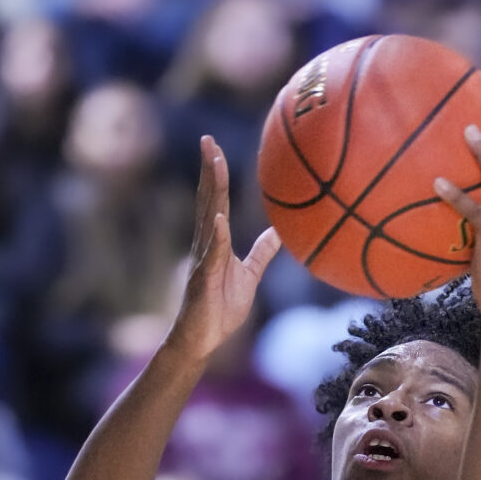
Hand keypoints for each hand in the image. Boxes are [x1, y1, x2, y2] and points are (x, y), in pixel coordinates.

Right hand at [166, 136, 279, 368]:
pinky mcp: (203, 279)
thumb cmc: (221, 309)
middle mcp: (205, 244)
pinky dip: (216, 234)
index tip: (215, 147)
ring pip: (208, 217)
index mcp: (215, 242)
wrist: (203, 340)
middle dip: (208, 169)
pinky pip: (211, 253)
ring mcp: (202, 259)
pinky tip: (219, 217)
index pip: (216, 200)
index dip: (216, 174)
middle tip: (208, 139)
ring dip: (212, 189)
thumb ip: (260, 253)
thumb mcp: (249, 275)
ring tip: (214, 162)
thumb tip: (277, 233)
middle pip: (208, 199)